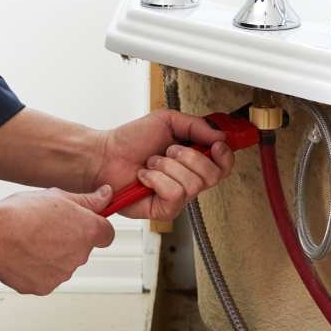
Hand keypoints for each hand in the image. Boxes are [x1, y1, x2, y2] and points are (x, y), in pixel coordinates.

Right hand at [0, 186, 115, 294]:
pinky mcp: (42, 287)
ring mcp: (61, 274)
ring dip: (51, 254)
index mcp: (88, 232)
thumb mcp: (59, 196)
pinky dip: (34, 268)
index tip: (84, 221)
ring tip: (29, 239)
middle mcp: (79, 257)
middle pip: (81, 249)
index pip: (106, 234)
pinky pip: (42, 277)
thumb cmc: (22, 214)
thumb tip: (106, 196)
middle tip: (46, 226)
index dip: (94, 226)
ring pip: (61, 263)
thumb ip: (88, 200)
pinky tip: (21, 254)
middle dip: (68, 240)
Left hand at [94, 110, 235, 220]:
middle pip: (213, 176)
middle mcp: (189, 180)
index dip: (224, 156)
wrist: (106, 155)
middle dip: (189, 157)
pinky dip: (157, 180)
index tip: (215, 145)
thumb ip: (197, 125)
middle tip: (168, 151)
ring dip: (167, 167)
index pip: (224, 165)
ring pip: (192, 184)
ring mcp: (178, 197)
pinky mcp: (164, 210)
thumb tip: (221, 136)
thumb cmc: (131, 140)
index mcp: (194, 160)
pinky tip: (145, 177)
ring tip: (152, 163)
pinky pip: (174, 194)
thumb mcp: (168, 121)